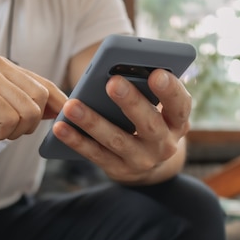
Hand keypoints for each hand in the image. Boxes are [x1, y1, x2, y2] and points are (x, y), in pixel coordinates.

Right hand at [0, 53, 66, 164]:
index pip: (46, 85)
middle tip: (0, 125)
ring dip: (11, 130)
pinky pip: (10, 120)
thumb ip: (37, 105)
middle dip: (27, 123)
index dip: (58, 105)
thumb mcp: (13, 114)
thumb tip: (70, 106)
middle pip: (41, 99)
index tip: (65, 117)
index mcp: (5, 64)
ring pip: (27, 111)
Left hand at [52, 69, 190, 184]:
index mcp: (177, 122)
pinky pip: (94, 154)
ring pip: (116, 140)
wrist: (148, 164)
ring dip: (93, 122)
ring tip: (72, 105)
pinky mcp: (118, 170)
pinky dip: (76, 140)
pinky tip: (60, 127)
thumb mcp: (158, 108)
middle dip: (130, 102)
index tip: (157, 72)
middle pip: (149, 124)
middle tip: (112, 82)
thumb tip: (119, 68)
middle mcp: (164, 145)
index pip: (180, 105)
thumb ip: (146, 90)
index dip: (170, 90)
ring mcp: (141, 160)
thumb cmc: (149, 120)